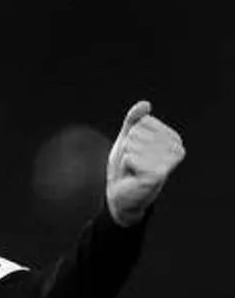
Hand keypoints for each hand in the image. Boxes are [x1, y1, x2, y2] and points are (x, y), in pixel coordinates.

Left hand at [106, 100, 185, 226]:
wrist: (121, 193)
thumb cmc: (127, 166)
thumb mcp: (129, 139)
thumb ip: (135, 121)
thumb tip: (145, 104)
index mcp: (173, 139)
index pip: (141, 124)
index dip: (130, 137)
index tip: (135, 151)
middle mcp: (175, 150)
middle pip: (135, 134)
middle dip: (127, 149)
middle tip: (133, 163)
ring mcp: (167, 162)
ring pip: (131, 145)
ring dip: (126, 158)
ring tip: (133, 169)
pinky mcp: (156, 175)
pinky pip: (129, 158)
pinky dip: (125, 166)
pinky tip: (132, 175)